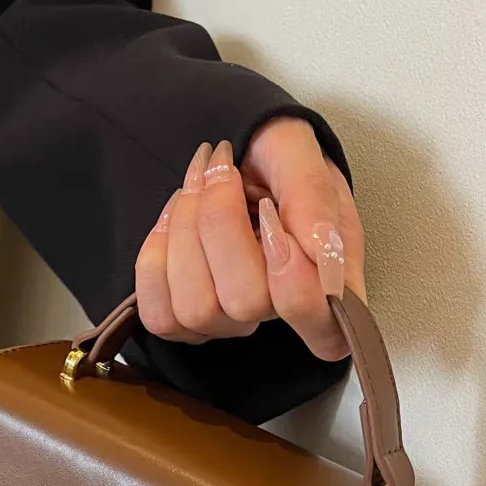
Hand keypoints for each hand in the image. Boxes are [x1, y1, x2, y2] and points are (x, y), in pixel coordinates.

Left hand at [134, 117, 365, 360]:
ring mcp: (230, 323)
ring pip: (196, 309)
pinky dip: (155, 258)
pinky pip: (158, 314)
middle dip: (220, 224)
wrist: (234, 155)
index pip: (326, 332)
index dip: (298, 290)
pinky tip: (171, 221)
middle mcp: (279, 313)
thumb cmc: (274, 157)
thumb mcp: (301, 153)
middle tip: (221, 169)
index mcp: (329, 283)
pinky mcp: (186, 323)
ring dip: (183, 232)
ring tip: (195, 185)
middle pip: (245, 305)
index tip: (274, 214)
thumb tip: (320, 248)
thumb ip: (312, 196)